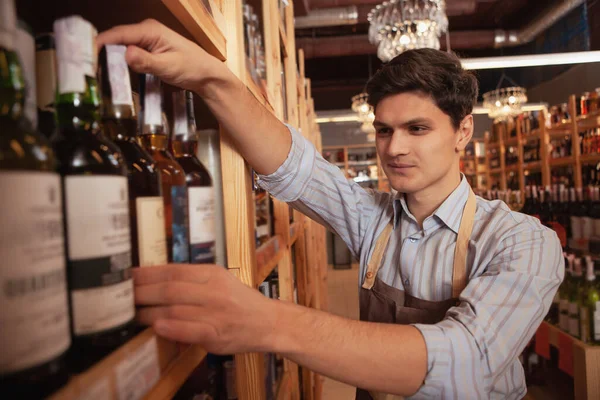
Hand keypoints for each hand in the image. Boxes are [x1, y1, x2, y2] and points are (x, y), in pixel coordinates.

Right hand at [96, 19, 235, 97]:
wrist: (208, 76)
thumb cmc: (192, 68)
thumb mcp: (168, 67)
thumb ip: (146, 61)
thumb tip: (125, 54)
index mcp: (149, 30)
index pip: (117, 34)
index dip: (98, 44)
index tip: (84, 57)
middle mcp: (146, 31)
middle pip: (115, 39)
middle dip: (99, 51)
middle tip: (85, 68)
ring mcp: (147, 40)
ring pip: (121, 46)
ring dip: (108, 57)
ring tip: (92, 70)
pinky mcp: (149, 50)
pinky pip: (129, 53)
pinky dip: (119, 61)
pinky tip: (111, 71)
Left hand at [134, 264, 278, 353]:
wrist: (268, 322)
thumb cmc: (238, 302)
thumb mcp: (219, 281)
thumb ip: (192, 280)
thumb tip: (153, 279)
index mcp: (212, 274)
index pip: (173, 271)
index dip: (147, 274)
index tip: (127, 276)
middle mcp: (214, 290)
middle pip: (170, 289)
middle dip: (141, 293)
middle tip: (121, 298)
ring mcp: (216, 312)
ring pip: (176, 309)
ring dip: (149, 312)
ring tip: (131, 315)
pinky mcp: (218, 334)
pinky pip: (191, 330)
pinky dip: (172, 328)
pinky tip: (157, 327)